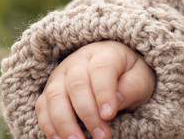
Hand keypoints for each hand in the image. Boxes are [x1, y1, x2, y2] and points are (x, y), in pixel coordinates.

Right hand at [35, 40, 155, 138]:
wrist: (118, 70)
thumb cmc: (130, 75)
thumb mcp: (141, 78)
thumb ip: (132, 87)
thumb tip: (114, 104)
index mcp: (106, 53)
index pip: (101, 69)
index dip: (104, 93)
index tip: (110, 115)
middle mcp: (80, 60)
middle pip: (77, 83)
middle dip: (87, 113)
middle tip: (101, 136)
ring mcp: (62, 74)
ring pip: (55, 95)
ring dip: (65, 122)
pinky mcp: (50, 90)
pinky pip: (42, 106)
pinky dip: (48, 124)